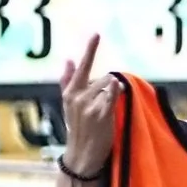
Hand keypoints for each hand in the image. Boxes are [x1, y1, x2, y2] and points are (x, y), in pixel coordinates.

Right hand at [56, 34, 117, 177]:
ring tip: (108, 108)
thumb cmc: (79, 128)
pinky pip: (112, 95)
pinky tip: (118, 91)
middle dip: (109, 87)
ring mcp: (88, 104)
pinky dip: (116, 91)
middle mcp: (77, 96)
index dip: (90, 49)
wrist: (82, 154)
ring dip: (115, 92)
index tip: (96, 33)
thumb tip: (68, 59)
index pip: (82, 66)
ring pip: (108, 85)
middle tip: (107, 103)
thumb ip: (68, 80)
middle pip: (102, 78)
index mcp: (70, 92)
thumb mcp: (69, 103)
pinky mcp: (100, 113)